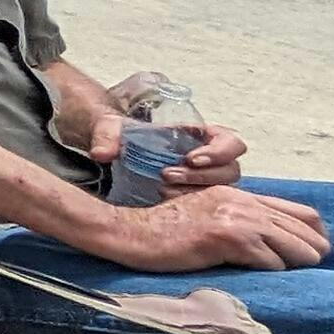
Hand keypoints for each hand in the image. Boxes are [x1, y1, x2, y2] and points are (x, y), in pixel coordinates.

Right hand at [78, 184, 328, 273]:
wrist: (130, 232)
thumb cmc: (163, 232)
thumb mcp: (208, 215)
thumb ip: (240, 220)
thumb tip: (275, 244)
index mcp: (242, 196)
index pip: (305, 214)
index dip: (315, 238)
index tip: (308, 256)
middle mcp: (246, 203)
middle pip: (309, 233)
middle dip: (309, 256)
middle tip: (296, 272)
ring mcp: (239, 219)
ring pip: (297, 249)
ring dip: (292, 267)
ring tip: (276, 276)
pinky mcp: (228, 238)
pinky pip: (271, 262)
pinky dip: (269, 274)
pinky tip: (252, 276)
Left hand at [83, 114, 249, 189]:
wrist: (113, 153)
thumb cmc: (121, 135)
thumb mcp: (111, 128)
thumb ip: (107, 135)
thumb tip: (101, 153)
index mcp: (203, 136)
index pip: (231, 143)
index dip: (219, 152)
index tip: (190, 159)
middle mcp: (211, 159)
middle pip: (230, 171)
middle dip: (202, 176)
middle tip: (167, 175)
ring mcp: (206, 180)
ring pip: (222, 191)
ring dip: (196, 191)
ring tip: (162, 189)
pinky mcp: (195, 196)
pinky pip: (207, 205)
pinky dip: (190, 205)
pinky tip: (163, 200)